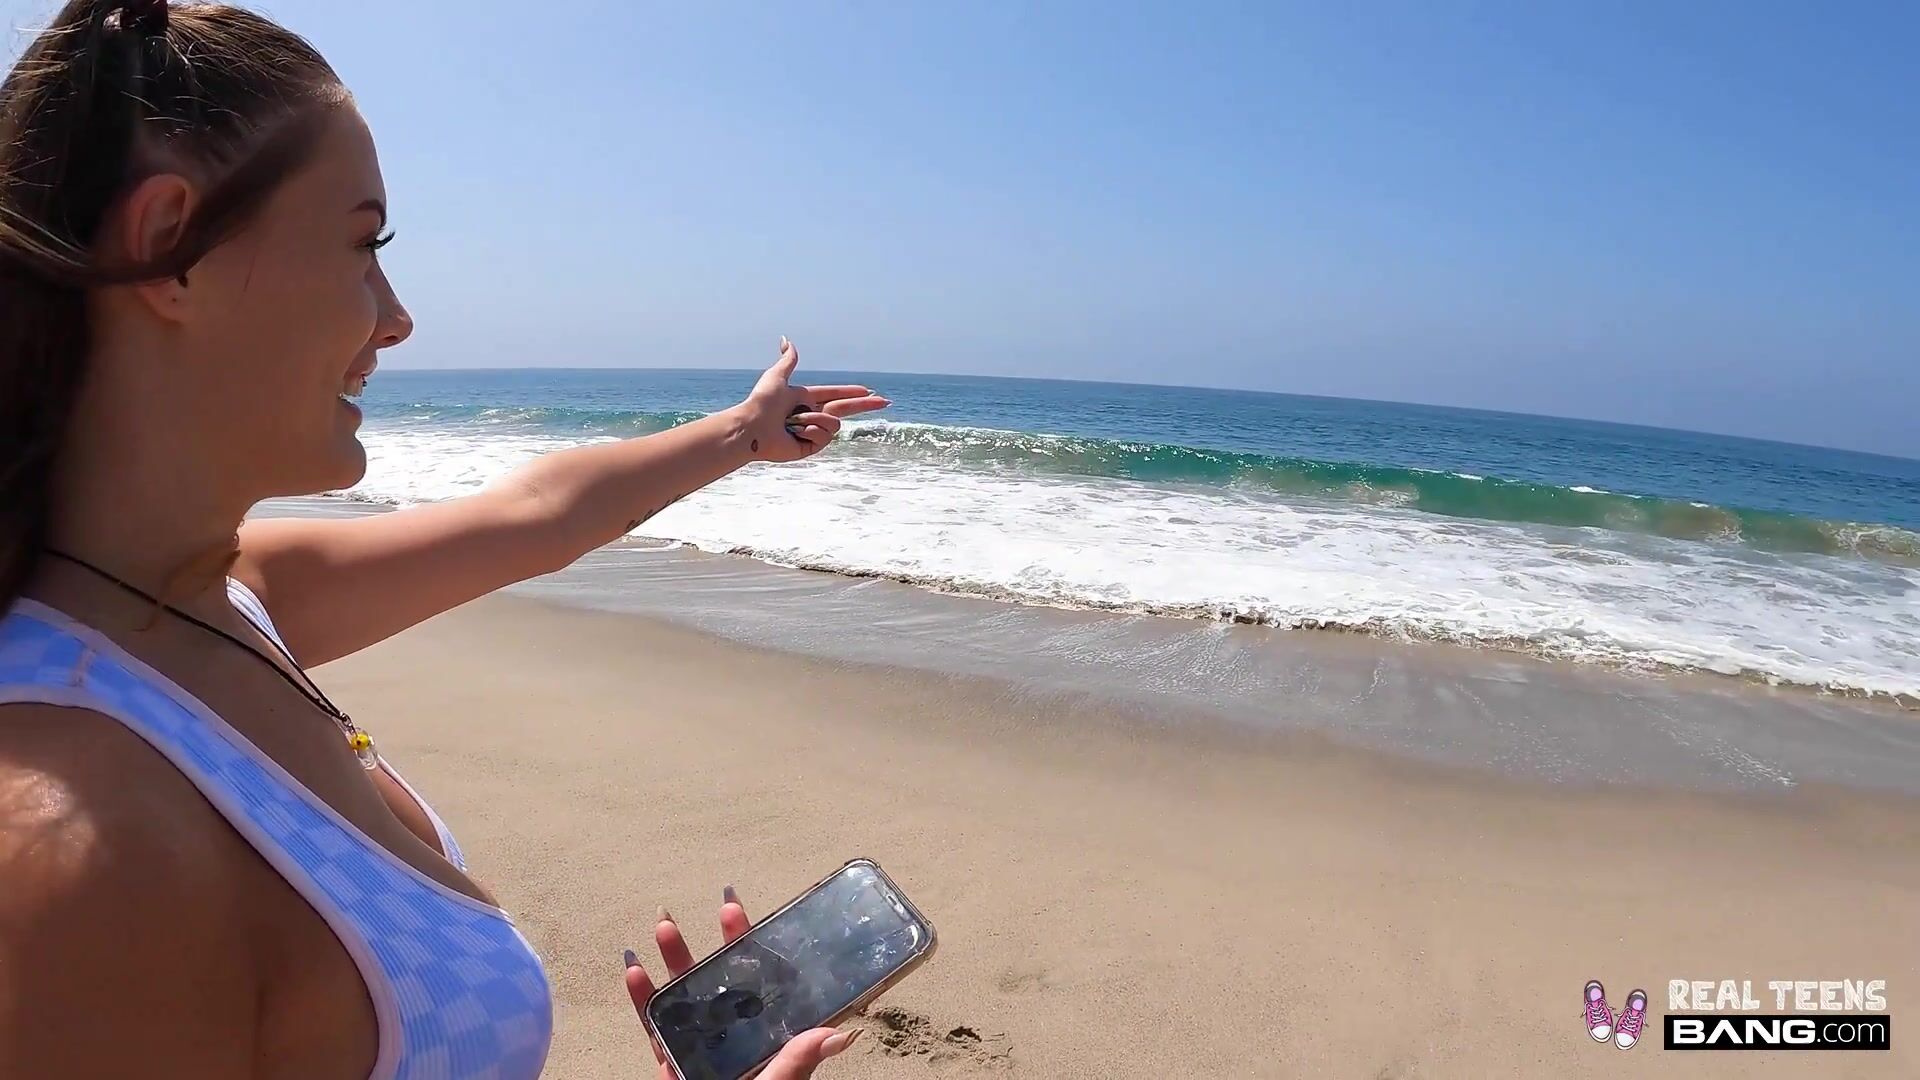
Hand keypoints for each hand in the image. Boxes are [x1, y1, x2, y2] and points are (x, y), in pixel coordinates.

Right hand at [624, 888, 863, 1079]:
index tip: (737, 909)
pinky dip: (643, 1002)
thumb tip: (839, 1033)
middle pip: (720, 983)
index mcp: (766, 1040)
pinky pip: (655, 1032)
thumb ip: (798, 1062)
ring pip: (683, 999)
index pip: (762, 984)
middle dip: (709, 945)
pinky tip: (634, 971)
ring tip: (662, 925)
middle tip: (700, 906)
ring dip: (671, 963)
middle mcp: (733, 1039)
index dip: (752, 947)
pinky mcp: (672, 1069)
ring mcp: (700, 1051)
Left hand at [735, 337, 889, 462]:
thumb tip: (787, 340)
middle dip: (865, 405)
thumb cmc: (762, 403)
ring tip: (794, 422)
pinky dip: (812, 431)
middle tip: (886, 402)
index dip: (851, 392)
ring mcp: (811, 433)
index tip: (868, 391)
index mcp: (805, 399)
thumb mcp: (777, 376)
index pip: (834, 394)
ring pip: (833, 424)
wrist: (752, 428)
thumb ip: (788, 360)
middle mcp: (810, 416)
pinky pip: (824, 436)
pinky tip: (797, 433)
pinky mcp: (810, 448)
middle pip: (844, 409)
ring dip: (816, 419)